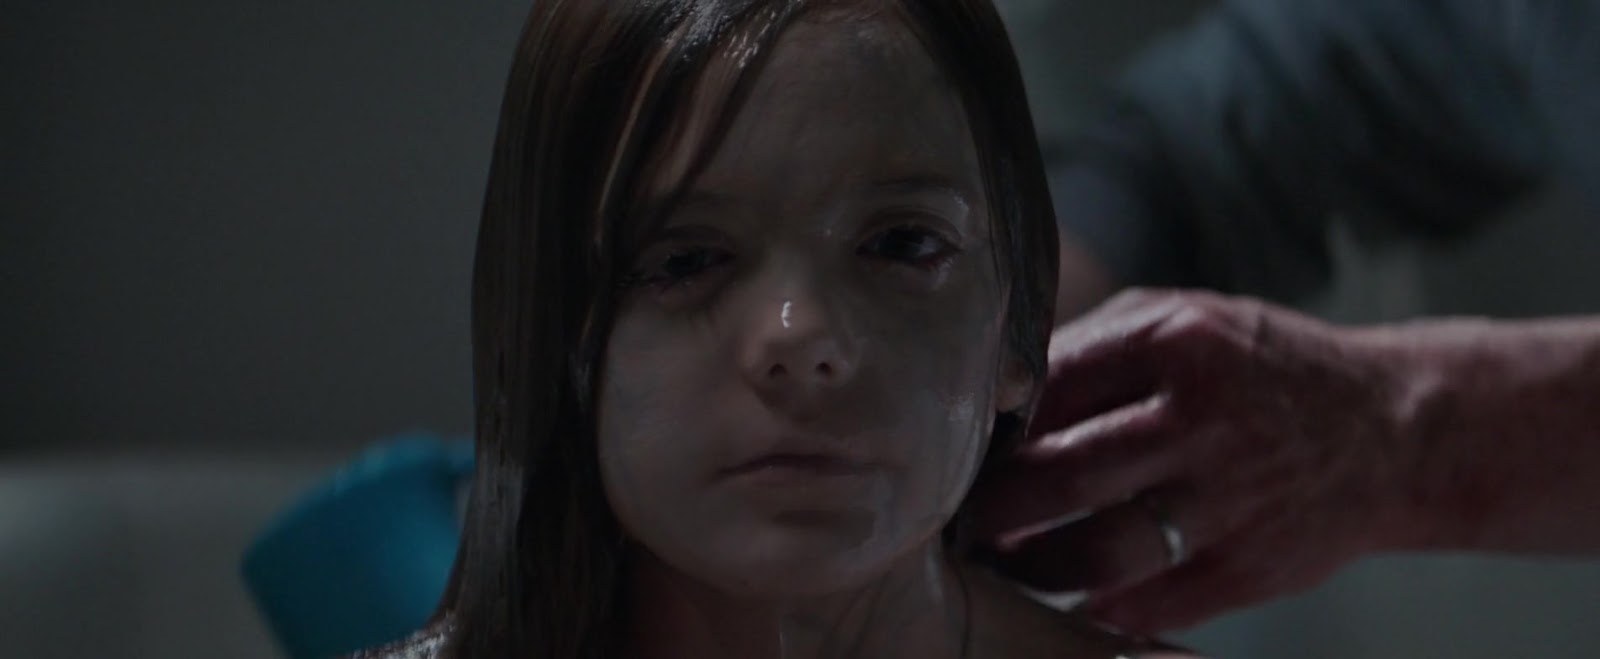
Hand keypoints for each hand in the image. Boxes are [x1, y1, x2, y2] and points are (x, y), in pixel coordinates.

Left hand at [967, 288, 1427, 632]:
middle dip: (989, 510)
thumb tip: (996, 398)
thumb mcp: (1186, 320)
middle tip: (957, 519)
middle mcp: (1201, 422)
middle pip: (1058, 479)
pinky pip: (1149, 605)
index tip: (952, 446)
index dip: (987, 428)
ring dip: (1031, 567)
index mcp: (1176, 343)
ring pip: (1096, 554)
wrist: (1396, 429)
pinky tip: (1068, 593)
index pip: (1045, 388)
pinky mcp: (1251, 567)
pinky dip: (1096, 608)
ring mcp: (1230, 502)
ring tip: (1002, 561)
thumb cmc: (1263, 368)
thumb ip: (1093, 348)